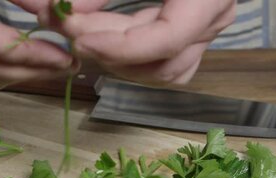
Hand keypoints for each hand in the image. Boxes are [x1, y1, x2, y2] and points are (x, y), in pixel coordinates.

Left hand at [48, 0, 235, 83]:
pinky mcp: (191, 32)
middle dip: (106, 48)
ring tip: (78, 30)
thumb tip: (64, 8)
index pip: (168, 39)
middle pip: (159, 60)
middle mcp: (212, 20)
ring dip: (116, 58)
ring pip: (161, 70)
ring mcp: (205, 30)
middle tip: (62, 23)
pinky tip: (101, 38)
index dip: (121, 47)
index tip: (79, 39)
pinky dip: (130, 57)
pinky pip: (163, 63)